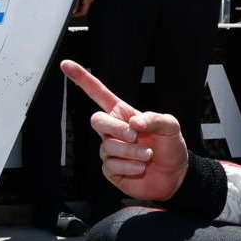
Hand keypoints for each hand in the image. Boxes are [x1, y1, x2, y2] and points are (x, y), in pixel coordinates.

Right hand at [60, 59, 188, 200]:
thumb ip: (154, 118)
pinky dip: (128, 166)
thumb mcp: (171, 126)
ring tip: (147, 155)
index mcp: (123, 114)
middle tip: (134, 135)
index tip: (65, 64)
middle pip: (97, 120)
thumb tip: (133, 122)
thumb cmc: (171, 147)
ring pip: (107, 146)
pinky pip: (110, 165)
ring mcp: (110, 150)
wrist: (175, 176)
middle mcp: (113, 131)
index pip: (98, 93)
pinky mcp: (111, 169)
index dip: (82, 78)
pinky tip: (140, 167)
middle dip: (115, 128)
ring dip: (130, 151)